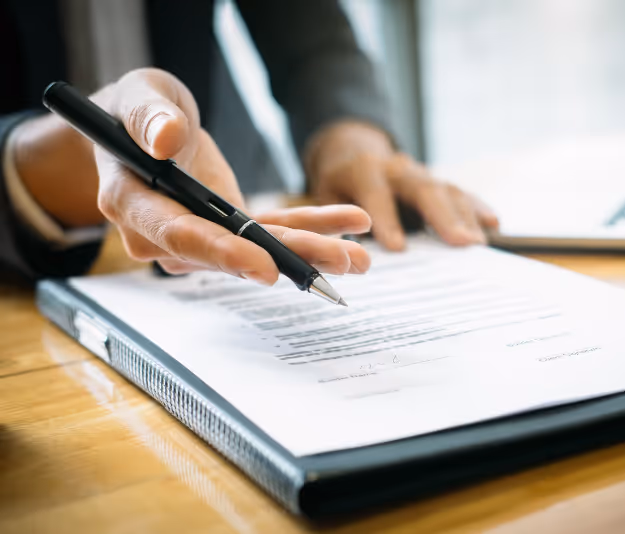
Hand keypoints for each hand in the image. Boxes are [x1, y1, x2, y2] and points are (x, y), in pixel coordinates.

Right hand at [13, 68, 370, 282]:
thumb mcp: (139, 95)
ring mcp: (201, 235)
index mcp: (133, 203)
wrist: (142, 127)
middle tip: (341, 261)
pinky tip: (350, 225)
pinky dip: (311, 227)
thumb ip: (148, 117)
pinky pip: (271, 231)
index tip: (266, 267)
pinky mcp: (228, 229)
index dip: (224, 252)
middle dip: (289, 258)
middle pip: (231, 252)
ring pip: (259, 248)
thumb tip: (165, 141)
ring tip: (359, 257)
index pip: (179, 234)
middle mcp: (165, 232)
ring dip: (311, 250)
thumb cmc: (134, 109)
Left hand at [305, 121, 498, 250]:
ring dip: (466, 216)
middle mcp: (398, 168)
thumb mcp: (325, 198)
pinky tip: (492, 224)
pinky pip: (460, 193)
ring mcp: (421, 173)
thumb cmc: (339, 186)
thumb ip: (334, 223)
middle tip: (461, 242)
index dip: (386, 219)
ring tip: (478, 243)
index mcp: (364, 171)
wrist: (353, 153)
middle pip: (423, 189)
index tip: (398, 248)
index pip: (377, 194)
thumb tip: (345, 255)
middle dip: (443, 216)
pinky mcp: (436, 182)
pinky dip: (477, 208)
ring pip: (447, 190)